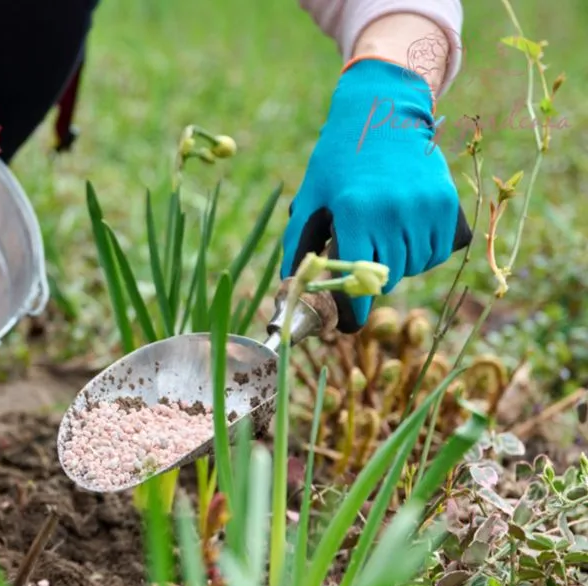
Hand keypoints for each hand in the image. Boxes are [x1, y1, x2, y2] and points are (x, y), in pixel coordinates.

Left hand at [281, 58, 462, 331]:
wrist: (383, 113)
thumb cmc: (339, 157)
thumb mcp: (312, 194)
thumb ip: (300, 240)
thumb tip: (291, 283)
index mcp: (355, 213)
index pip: (357, 279)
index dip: (354, 307)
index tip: (350, 321)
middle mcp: (392, 212)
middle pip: (387, 276)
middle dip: (373, 280)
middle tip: (364, 265)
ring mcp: (423, 208)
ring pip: (415, 266)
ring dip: (400, 265)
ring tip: (384, 242)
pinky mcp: (446, 204)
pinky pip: (437, 251)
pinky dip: (424, 253)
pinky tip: (408, 236)